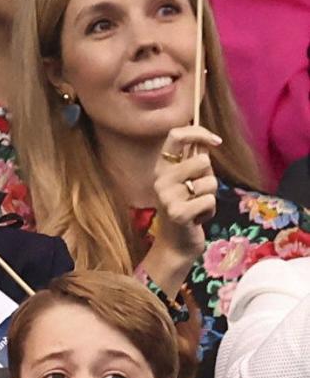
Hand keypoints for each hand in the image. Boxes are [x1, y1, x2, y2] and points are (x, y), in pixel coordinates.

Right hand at [144, 126, 220, 291]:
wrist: (176, 244)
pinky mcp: (178, 213)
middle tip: (199, 191)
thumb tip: (205, 140)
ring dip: (211, 196)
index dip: (199, 132)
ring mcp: (167, 196)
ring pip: (210, 182)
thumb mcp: (188, 181)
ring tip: (198, 206)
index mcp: (162, 167)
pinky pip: (209, 200)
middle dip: (210, 175)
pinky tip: (197, 219)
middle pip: (201, 160)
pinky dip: (210, 210)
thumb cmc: (187, 209)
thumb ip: (193, 160)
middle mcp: (160, 179)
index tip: (217, 142)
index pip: (176, 135)